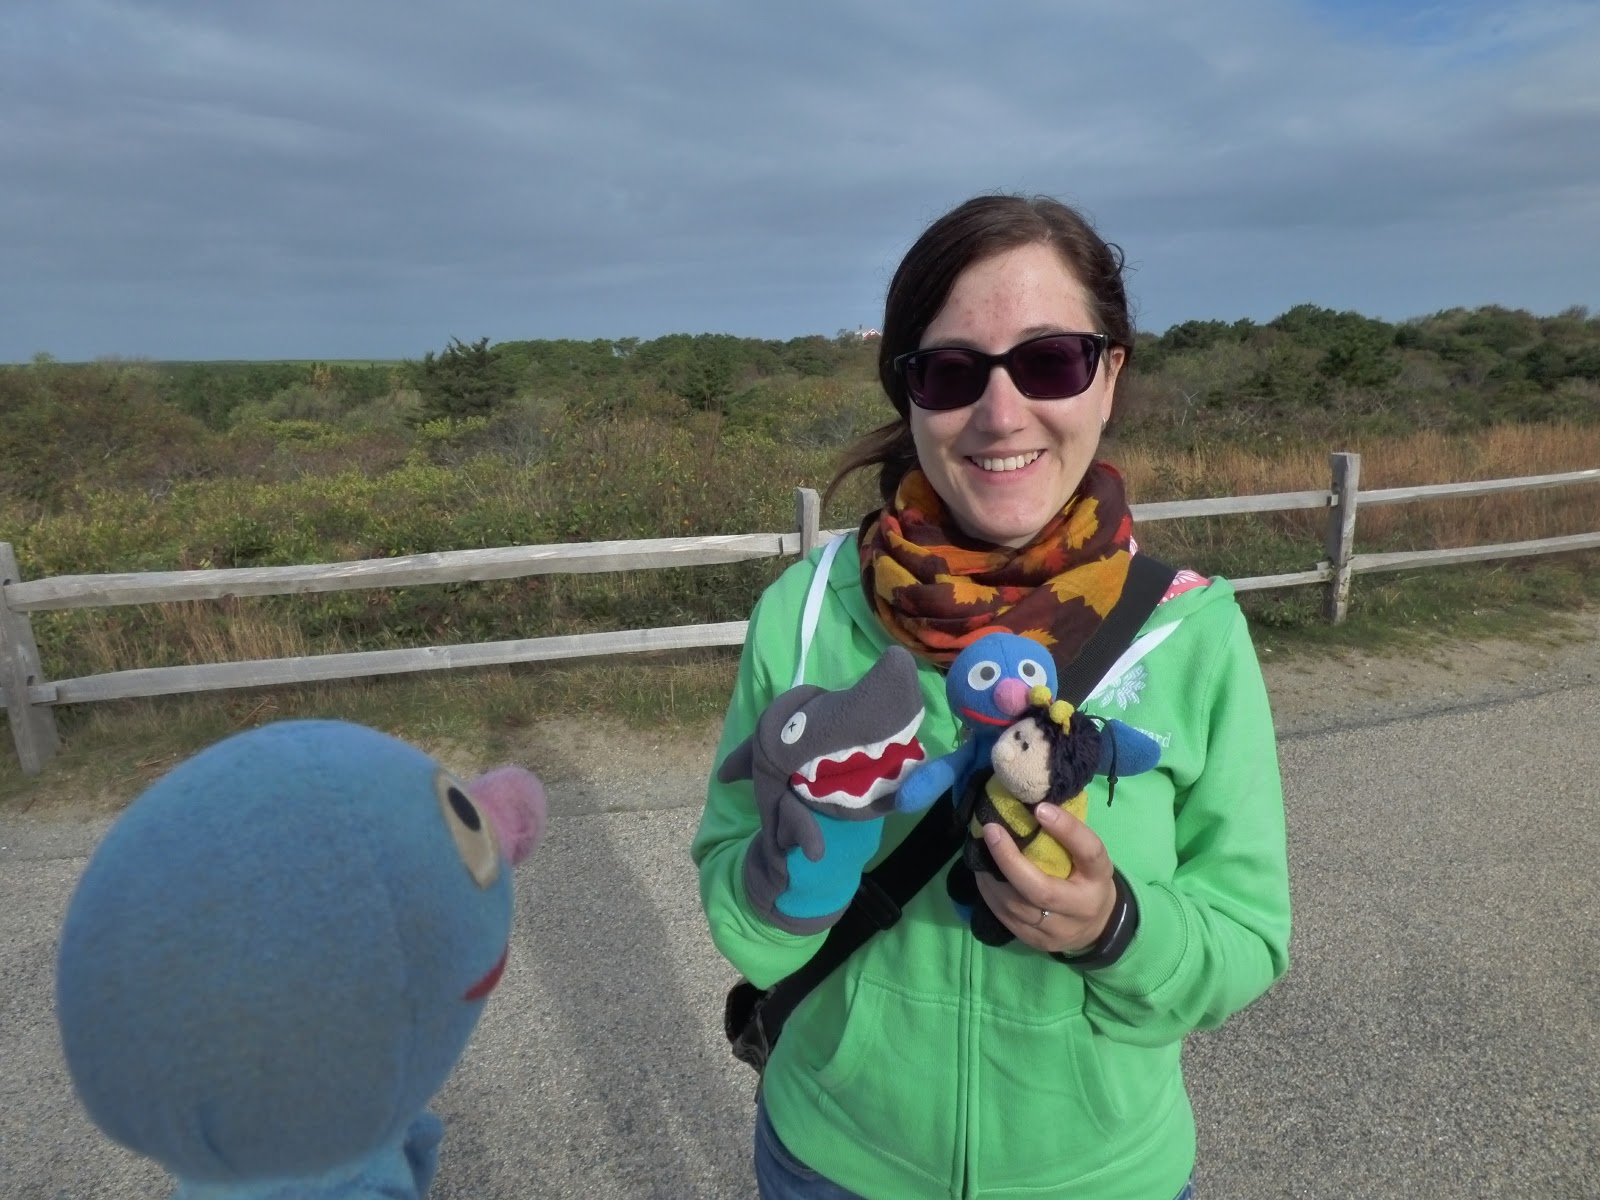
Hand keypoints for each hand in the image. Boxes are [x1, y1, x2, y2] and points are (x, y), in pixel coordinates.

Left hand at [973, 802, 1117, 953]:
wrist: (1099, 927)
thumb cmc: (1089, 879)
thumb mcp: (1089, 856)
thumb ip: (1069, 835)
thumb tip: (1034, 803)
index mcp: (1099, 877)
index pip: (1089, 852)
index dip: (1067, 830)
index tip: (1040, 808)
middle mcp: (1081, 908)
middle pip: (1041, 891)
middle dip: (1009, 861)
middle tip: (990, 831)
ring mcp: (1058, 931)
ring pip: (1017, 908)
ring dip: (992, 878)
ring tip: (980, 852)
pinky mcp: (1037, 943)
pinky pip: (1007, 919)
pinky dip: (990, 895)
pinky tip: (983, 876)